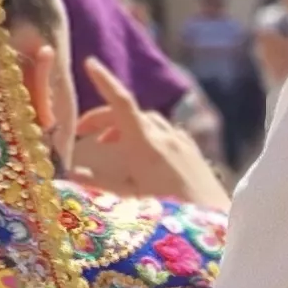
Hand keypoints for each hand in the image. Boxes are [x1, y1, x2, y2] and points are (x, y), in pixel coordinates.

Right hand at [70, 58, 228, 211]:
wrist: (215, 223)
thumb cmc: (170, 214)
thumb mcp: (129, 200)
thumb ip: (100, 184)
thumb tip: (72, 174)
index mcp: (145, 145)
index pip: (121, 102)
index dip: (104, 80)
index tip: (89, 63)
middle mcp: (165, 137)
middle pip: (129, 112)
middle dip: (103, 117)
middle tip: (83, 133)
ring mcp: (182, 143)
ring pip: (148, 121)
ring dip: (125, 126)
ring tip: (110, 145)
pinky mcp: (193, 152)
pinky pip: (166, 133)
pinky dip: (147, 134)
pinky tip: (143, 154)